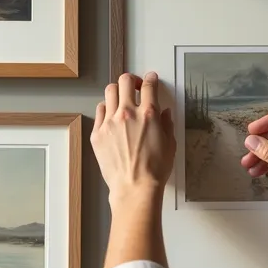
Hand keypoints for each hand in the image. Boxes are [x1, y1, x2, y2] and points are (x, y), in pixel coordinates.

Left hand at [92, 72, 175, 203]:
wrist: (134, 188)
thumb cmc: (153, 171)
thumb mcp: (169, 145)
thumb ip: (166, 124)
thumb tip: (164, 114)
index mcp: (148, 114)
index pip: (148, 86)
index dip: (150, 79)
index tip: (149, 79)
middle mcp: (128, 114)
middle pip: (124, 81)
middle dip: (131, 80)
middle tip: (134, 86)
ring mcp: (110, 123)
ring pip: (109, 92)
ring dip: (117, 92)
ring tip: (121, 100)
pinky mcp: (97, 133)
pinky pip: (99, 111)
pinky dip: (106, 109)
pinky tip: (111, 116)